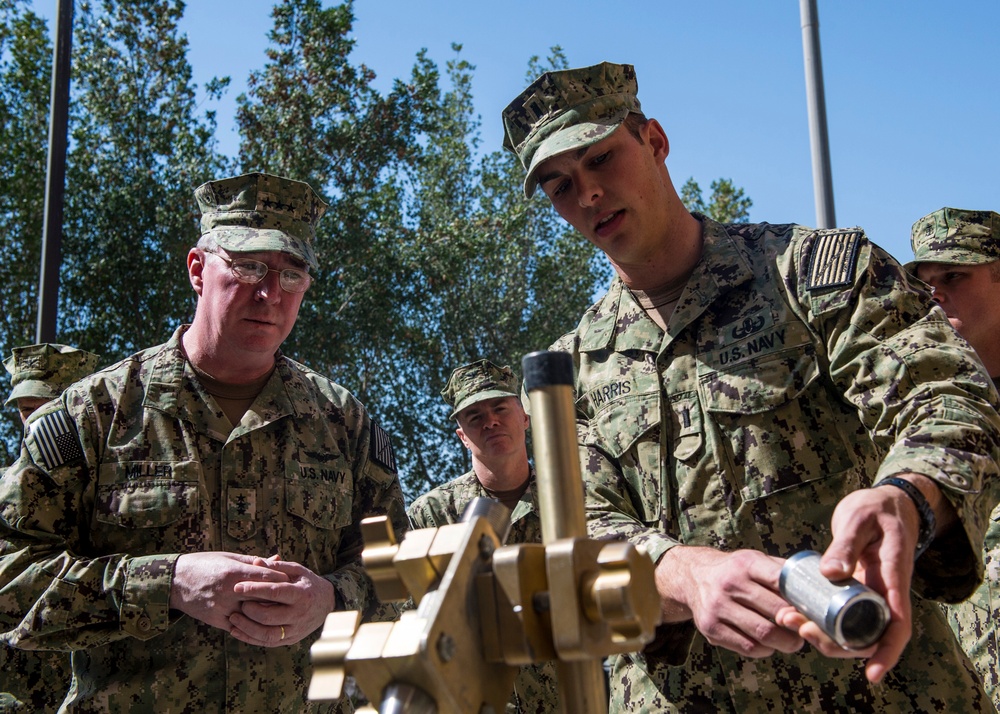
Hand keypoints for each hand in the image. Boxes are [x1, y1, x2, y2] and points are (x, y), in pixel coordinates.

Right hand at [169, 552, 290, 631]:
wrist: (175, 582)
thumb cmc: (205, 564)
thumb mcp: (228, 557)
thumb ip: (253, 561)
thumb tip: (277, 558)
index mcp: (234, 572)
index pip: (267, 577)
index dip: (282, 578)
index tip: (293, 580)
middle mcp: (229, 591)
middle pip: (263, 597)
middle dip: (279, 597)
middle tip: (293, 597)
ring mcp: (222, 607)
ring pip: (253, 614)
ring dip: (268, 613)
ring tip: (281, 610)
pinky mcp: (215, 620)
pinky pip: (239, 625)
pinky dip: (251, 623)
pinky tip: (262, 621)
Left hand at [227, 559, 336, 646]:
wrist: (326, 603)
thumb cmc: (308, 583)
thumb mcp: (297, 571)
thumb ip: (277, 566)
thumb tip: (256, 562)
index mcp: (302, 594)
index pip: (275, 593)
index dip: (255, 589)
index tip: (237, 586)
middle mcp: (299, 614)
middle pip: (269, 616)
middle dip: (249, 610)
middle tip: (237, 603)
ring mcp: (296, 629)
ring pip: (267, 634)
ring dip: (247, 628)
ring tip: (233, 618)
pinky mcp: (291, 639)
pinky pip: (268, 643)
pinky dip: (250, 638)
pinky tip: (237, 631)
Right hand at [654, 546, 803, 656]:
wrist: (694, 578)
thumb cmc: (735, 571)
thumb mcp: (755, 560)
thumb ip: (783, 572)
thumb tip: (818, 585)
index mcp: (746, 563)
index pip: (780, 581)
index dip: (802, 598)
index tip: (813, 609)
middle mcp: (729, 583)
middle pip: (776, 612)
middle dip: (798, 626)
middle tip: (808, 631)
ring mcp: (718, 607)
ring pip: (764, 633)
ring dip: (786, 642)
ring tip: (793, 641)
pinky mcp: (710, 628)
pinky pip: (748, 647)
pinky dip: (766, 650)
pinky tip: (769, 644)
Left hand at [783, 478, 924, 682]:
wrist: (887, 502)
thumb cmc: (877, 509)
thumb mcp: (860, 519)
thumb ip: (846, 544)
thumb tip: (831, 573)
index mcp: (894, 577)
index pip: (898, 625)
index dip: (886, 652)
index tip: (872, 674)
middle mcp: (885, 592)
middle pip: (867, 634)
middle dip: (836, 643)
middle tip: (799, 629)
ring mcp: (869, 592)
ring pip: (850, 627)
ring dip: (822, 633)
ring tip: (787, 619)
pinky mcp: (854, 589)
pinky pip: (840, 612)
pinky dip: (818, 617)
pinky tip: (793, 612)